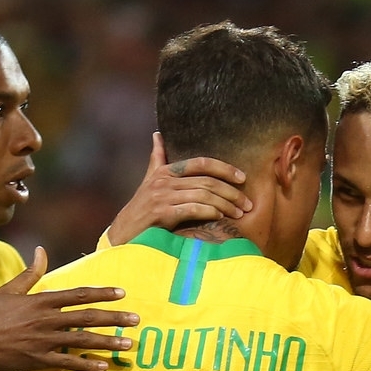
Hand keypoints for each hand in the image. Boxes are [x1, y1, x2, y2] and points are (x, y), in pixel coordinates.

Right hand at [0, 248, 139, 370]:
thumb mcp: (9, 290)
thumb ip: (30, 273)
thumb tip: (41, 250)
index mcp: (40, 301)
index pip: (78, 295)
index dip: (101, 293)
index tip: (121, 293)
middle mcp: (46, 320)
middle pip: (87, 317)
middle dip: (114, 318)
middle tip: (136, 320)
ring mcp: (43, 341)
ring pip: (82, 341)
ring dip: (107, 343)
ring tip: (128, 345)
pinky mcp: (38, 360)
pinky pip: (67, 363)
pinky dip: (86, 365)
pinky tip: (104, 367)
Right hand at [105, 133, 250, 246]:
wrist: (122, 235)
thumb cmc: (141, 210)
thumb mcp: (149, 181)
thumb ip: (157, 159)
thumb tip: (158, 135)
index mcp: (164, 171)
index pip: (200, 162)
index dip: (224, 168)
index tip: (242, 178)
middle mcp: (163, 181)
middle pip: (207, 181)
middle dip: (231, 192)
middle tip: (247, 204)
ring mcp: (161, 196)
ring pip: (203, 195)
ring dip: (225, 204)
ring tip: (239, 214)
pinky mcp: (161, 213)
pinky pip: (192, 209)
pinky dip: (209, 212)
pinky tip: (220, 217)